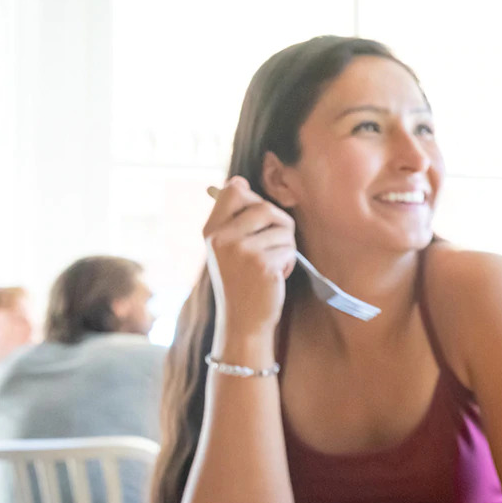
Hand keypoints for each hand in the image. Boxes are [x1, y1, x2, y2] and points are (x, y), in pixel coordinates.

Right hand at [202, 176, 296, 336]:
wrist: (243, 321)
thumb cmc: (241, 281)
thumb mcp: (226, 248)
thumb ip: (233, 218)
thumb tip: (237, 181)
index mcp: (211, 230)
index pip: (233, 190)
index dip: (252, 196)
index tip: (257, 215)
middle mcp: (223, 238)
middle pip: (265, 206)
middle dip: (279, 223)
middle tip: (273, 244)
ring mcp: (242, 251)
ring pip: (283, 229)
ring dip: (285, 247)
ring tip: (271, 264)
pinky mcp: (262, 264)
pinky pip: (290, 249)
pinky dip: (289, 263)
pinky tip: (275, 277)